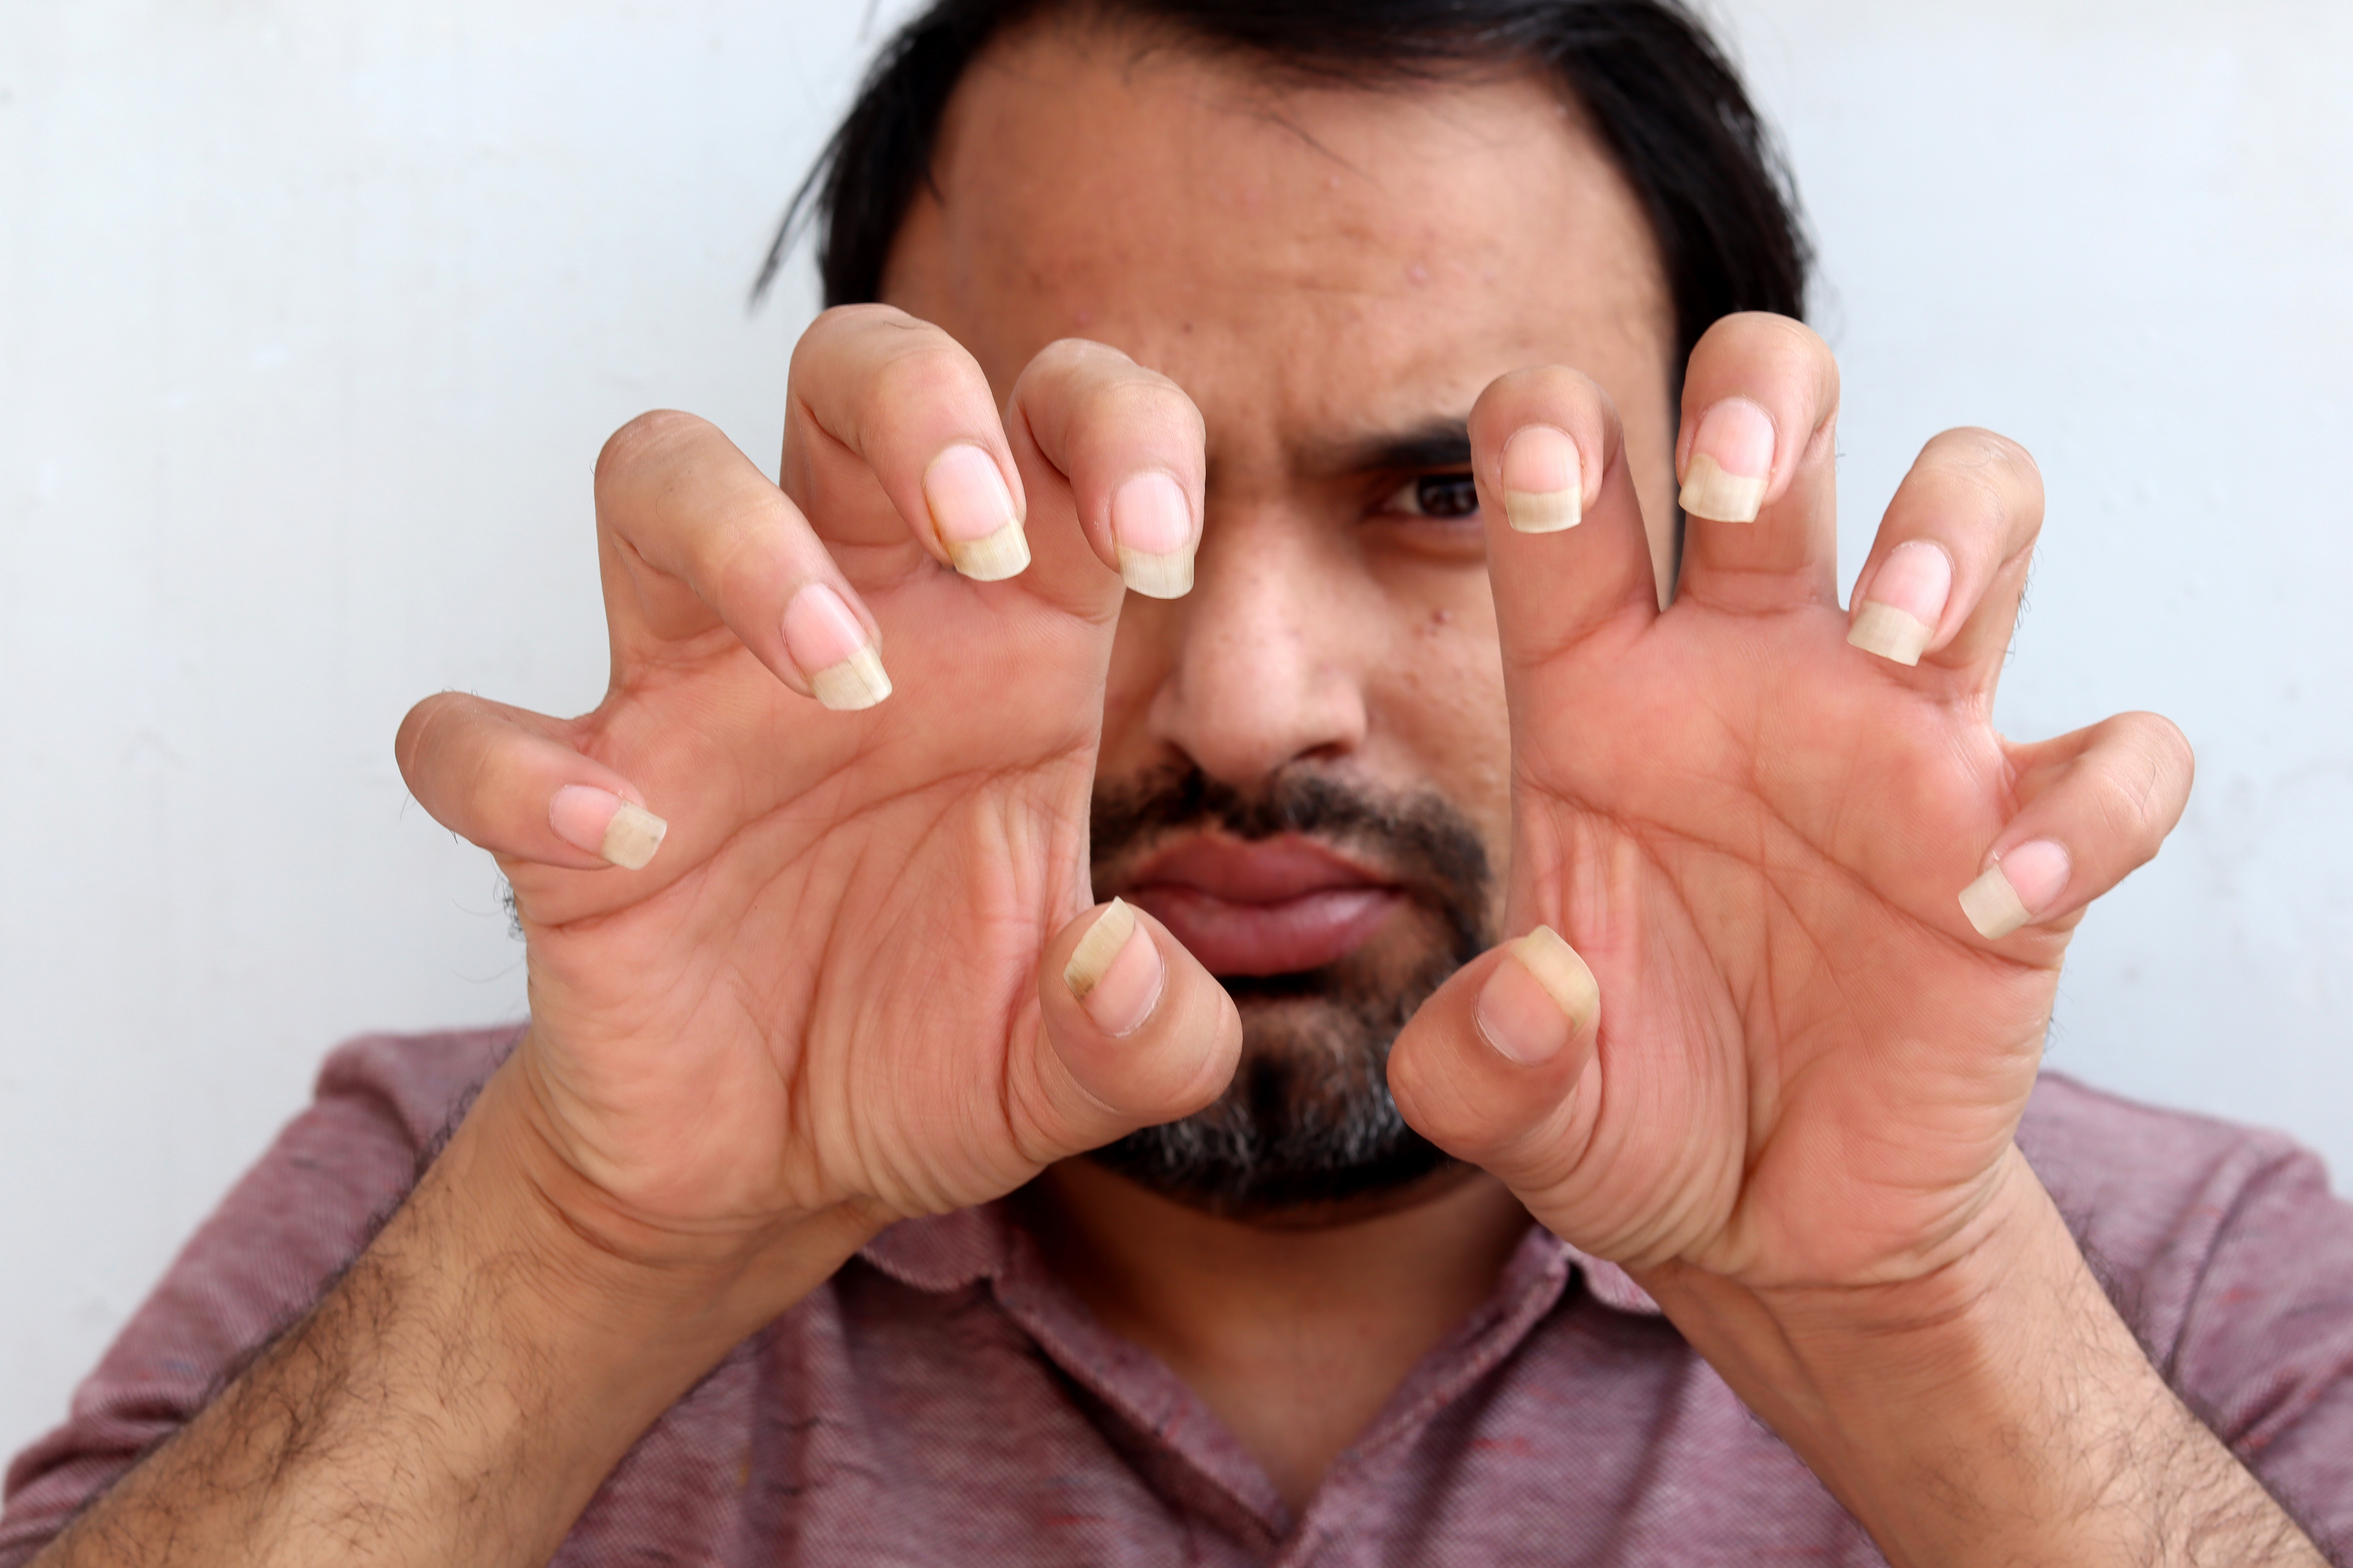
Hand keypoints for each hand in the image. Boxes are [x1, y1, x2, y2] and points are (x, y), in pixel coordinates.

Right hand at [396, 309, 1238, 1271]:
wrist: (773, 1173)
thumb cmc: (928, 1058)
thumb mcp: (1082, 1082)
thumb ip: (1154, 1044)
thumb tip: (1126, 968)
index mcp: (1001, 645)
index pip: (1055, 426)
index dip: (1118, 427)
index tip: (1159, 551)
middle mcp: (848, 625)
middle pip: (848, 371)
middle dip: (916, 405)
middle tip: (980, 542)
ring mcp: (691, 702)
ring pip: (656, 472)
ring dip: (746, 538)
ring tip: (839, 678)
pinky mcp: (560, 815)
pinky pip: (475, 736)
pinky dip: (522, 770)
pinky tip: (630, 844)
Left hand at [1386, 314, 2192, 1293]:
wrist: (1769, 1222)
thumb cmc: (1633, 1114)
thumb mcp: (1517, 1114)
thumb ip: (1474, 1066)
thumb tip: (1531, 991)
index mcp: (1599, 692)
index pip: (1564, 497)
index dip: (1549, 434)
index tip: (1545, 463)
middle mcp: (1749, 675)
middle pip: (1777, 424)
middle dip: (1766, 400)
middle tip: (1733, 484)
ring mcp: (1895, 739)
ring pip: (1972, 511)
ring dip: (1950, 533)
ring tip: (1896, 637)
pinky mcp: (2023, 840)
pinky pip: (2116, 759)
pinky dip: (2091, 806)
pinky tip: (2000, 895)